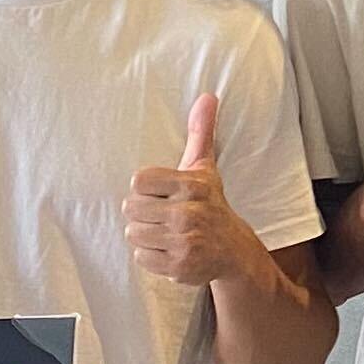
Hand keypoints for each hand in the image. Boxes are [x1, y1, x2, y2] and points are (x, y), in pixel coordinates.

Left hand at [125, 93, 250, 288]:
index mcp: (192, 185)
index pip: (138, 181)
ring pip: (133, 233)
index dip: (146, 189)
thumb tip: (207, 96)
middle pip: (130, 208)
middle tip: (164, 216)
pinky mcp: (179, 266)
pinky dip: (151, 256)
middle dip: (143, 213)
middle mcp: (189, 212)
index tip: (163, 194)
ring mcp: (185, 241)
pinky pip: (141, 257)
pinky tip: (169, 250)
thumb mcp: (205, 168)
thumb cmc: (210, 204)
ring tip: (166, 233)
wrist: (233, 251)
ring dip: (145, 235)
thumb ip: (201, 132)